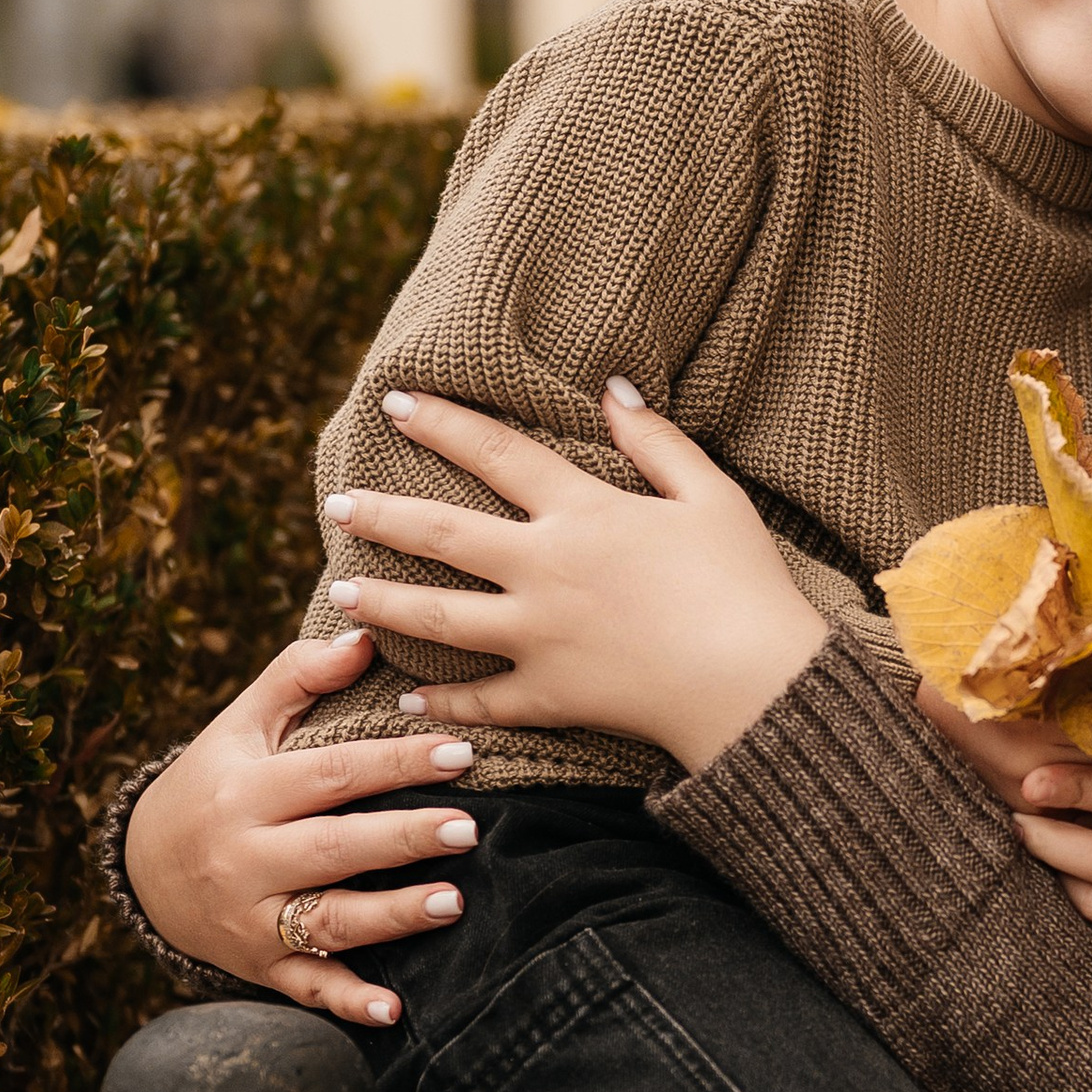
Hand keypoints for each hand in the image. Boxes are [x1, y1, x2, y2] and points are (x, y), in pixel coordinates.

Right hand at [123, 627, 487, 1027]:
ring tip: (452, 901)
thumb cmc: (214, 782)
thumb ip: (297, 677)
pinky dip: (346, 1002)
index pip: (331, 773)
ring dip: (391, 917)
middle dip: (402, 839)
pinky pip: (306, 988)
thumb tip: (365, 636)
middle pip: (333, 847)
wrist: (143, 867)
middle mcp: (245, 858)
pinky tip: (393, 1009)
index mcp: (246, 792)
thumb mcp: (240, 725)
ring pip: (327, 921)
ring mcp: (251, 919)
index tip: (459, 752)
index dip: (396, 762)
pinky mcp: (259, 965)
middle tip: (467, 828)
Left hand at [322, 383, 828, 771]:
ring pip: (439, 617)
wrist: (755, 685)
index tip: (394, 403)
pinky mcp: (550, 696)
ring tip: (342, 591)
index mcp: (584, 513)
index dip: (443, 423)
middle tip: (336, 505)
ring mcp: (539, 637)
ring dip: (385, 602)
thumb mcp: (712, 495)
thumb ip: (657, 440)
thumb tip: (611, 387)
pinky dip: (442, 704)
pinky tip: (410, 698)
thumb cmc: (745, 585)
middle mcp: (545, 570)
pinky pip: (481, 701)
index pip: (497, 452)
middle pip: (443, 535)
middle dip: (382, 515)